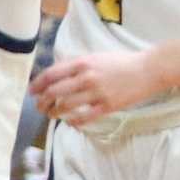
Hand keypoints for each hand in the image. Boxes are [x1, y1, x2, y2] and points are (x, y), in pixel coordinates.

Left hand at [29, 49, 161, 126]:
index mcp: (82, 63)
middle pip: (54, 92)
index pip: (51, 74)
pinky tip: (70, 122)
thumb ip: (76, 66)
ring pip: (65, 106)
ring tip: (51, 114)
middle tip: (39, 106)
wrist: (148, 70)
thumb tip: (55, 76)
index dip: (37, 85)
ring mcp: (97, 93)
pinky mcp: (108, 106)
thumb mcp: (96, 57)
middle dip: (42, 101)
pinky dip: (73, 121)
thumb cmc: (121, 62)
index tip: (31, 91)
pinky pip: (84, 118)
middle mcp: (87, 77)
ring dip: (54, 112)